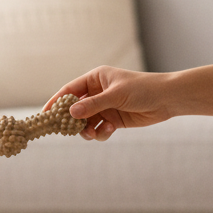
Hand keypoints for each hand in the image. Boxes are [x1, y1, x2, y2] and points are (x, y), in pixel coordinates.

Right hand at [43, 66, 175, 140]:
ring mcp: (105, 107)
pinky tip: (109, 130)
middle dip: (71, 121)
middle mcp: (97, 93)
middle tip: (67, 131)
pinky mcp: (114, 120)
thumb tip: (70, 114)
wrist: (167, 99)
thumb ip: (93, 105)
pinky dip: (101, 132)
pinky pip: (99, 129)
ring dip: (86, 130)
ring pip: (86, 122)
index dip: (56, 102)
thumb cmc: (143, 89)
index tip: (45, 115)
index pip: (70, 90)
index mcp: (95, 79)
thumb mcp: (115, 95)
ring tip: (91, 133)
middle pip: (75, 109)